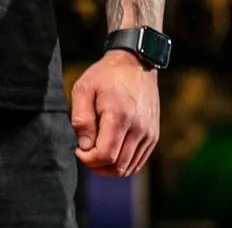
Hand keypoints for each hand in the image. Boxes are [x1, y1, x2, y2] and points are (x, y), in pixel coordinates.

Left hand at [70, 49, 159, 176]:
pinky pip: (138, 162)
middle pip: (117, 166)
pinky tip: (111, 151)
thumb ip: (81, 119)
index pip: (105, 155)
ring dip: (110, 168)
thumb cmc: (106, 75)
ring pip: (129, 168)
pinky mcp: (153, 136)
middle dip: (97, 166)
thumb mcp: (84, 88)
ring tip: (97, 152)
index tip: (78, 149)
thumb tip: (84, 147)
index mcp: (119, 116)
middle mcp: (138, 128)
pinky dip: (123, 164)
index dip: (88, 160)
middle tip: (86, 153)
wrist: (136, 63)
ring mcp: (149, 134)